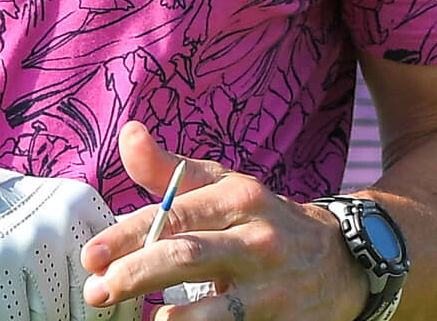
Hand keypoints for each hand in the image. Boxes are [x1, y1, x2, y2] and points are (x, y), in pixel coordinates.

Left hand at [79, 123, 366, 319]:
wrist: (344, 261)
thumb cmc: (263, 220)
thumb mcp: (223, 186)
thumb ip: (170, 171)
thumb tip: (128, 133)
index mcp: (239, 198)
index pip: (173, 216)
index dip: (127, 236)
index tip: (92, 256)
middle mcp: (257, 241)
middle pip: (187, 257)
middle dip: (135, 275)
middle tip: (99, 291)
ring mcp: (275, 288)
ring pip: (217, 309)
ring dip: (174, 318)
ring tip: (147, 318)